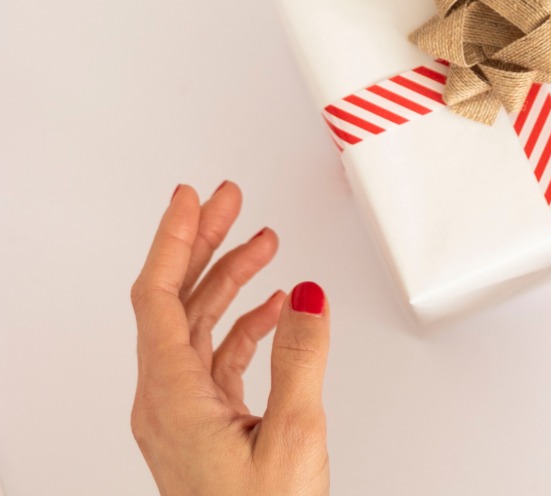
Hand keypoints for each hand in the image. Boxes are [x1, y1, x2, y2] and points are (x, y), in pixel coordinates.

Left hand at [130, 182, 329, 494]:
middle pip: (176, 301)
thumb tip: (307, 293)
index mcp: (170, 399)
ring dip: (232, 279)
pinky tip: (275, 306)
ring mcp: (185, 417)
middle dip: (205, 243)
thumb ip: (301, 356)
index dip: (175, 238)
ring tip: (264, 242)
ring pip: (199, 326)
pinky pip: (219, 358)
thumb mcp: (292, 438)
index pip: (159, 296)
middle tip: (229, 198)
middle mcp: (167, 403)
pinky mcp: (207, 430)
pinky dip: (247, 322)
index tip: (191, 196)